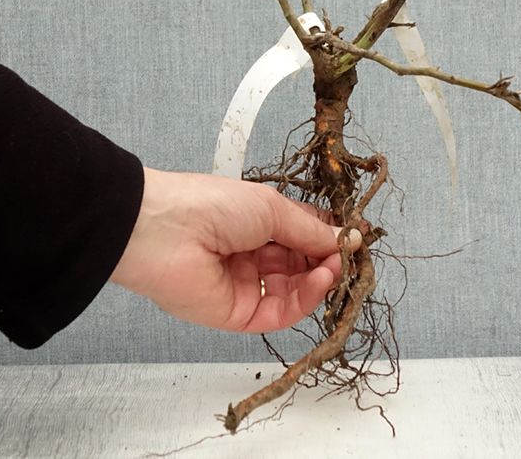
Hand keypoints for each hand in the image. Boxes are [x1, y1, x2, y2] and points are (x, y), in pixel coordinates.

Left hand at [110, 167, 360, 332]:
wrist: (163, 231)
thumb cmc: (214, 205)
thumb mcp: (271, 208)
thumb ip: (310, 229)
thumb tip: (346, 239)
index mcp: (256, 223)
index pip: (301, 234)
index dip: (328, 236)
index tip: (356, 237)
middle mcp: (253, 254)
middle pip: (301, 264)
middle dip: (328, 259)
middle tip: (352, 254)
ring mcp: (246, 285)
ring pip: (295, 290)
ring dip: (321, 279)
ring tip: (336, 266)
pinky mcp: (239, 315)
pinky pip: (280, 311)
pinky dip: (306, 298)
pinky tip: (321, 279)